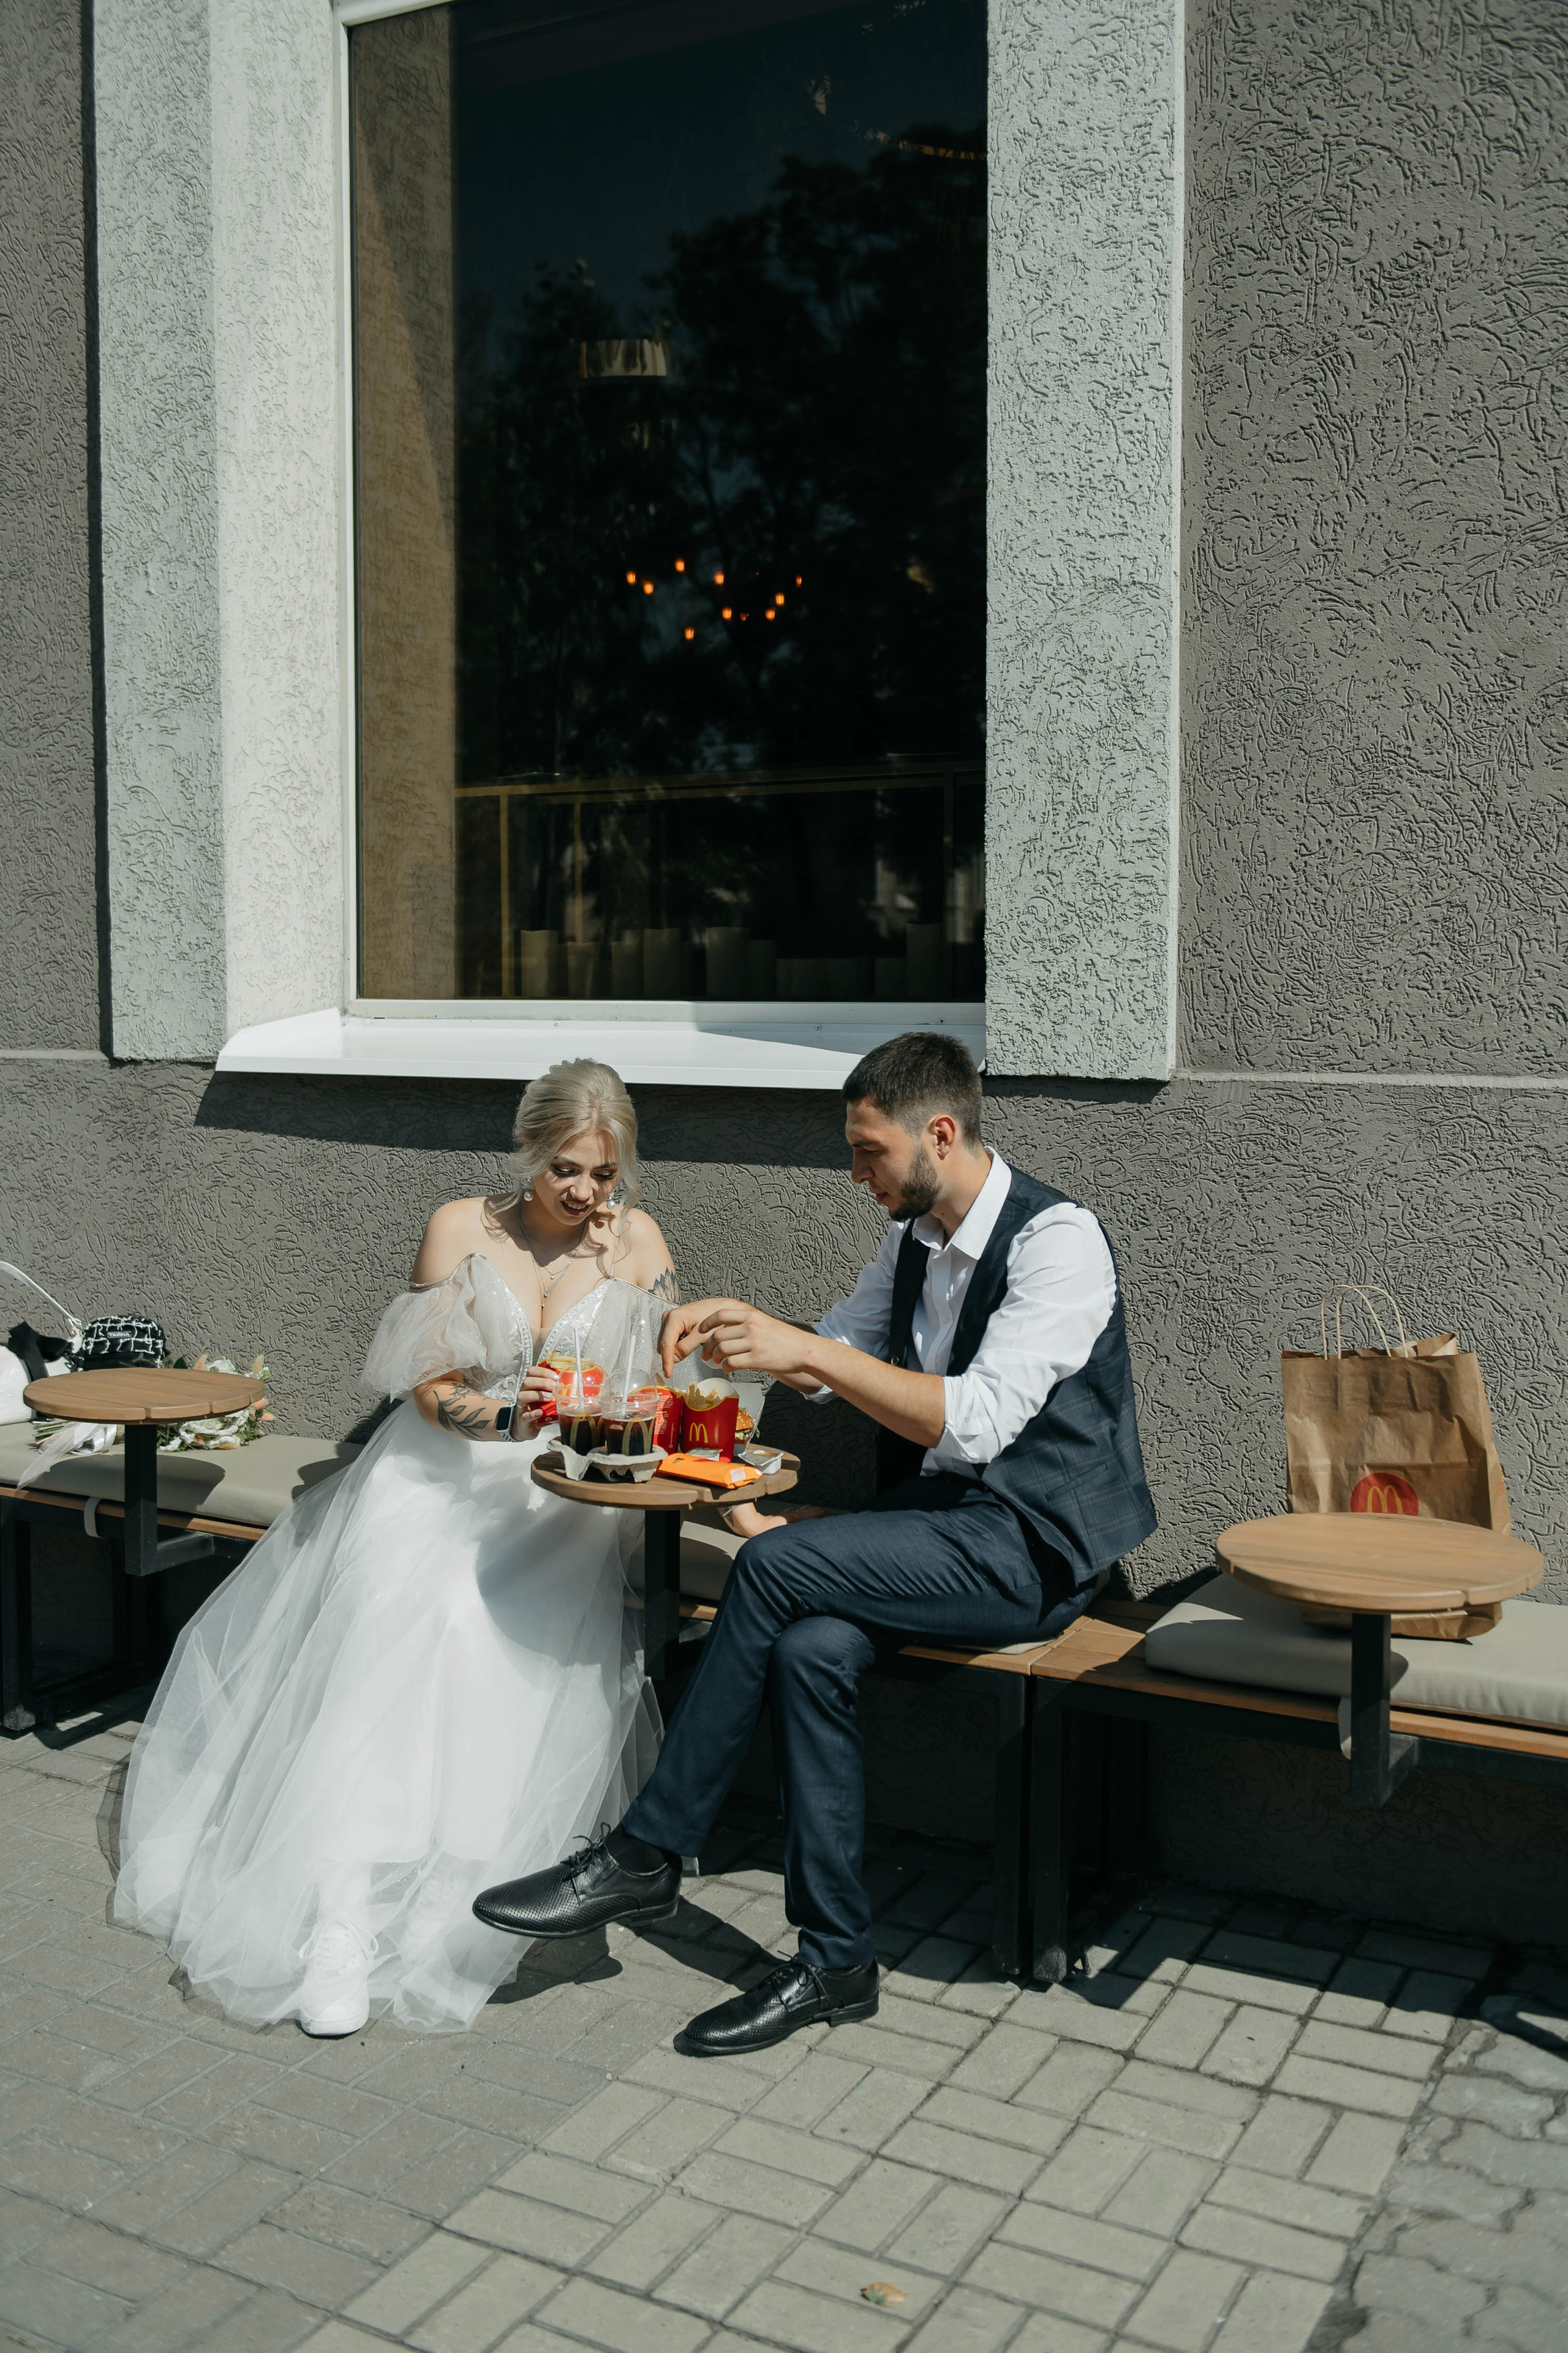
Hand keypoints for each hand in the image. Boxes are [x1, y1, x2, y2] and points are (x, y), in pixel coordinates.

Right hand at [514, 1362, 559, 1437]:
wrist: (527, 1427)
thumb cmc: (538, 1411)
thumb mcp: (547, 1400)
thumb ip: (556, 1393)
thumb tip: (574, 1388)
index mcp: (531, 1387)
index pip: (532, 1372)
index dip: (543, 1372)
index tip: (555, 1377)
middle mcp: (525, 1394)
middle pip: (527, 1382)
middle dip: (542, 1382)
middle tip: (554, 1387)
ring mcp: (522, 1407)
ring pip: (522, 1396)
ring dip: (537, 1395)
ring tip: (549, 1398)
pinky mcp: (523, 1419)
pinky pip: (525, 1415)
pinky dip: (532, 1414)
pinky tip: (540, 1412)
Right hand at [659, 1298, 747, 1376]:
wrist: (722, 1307)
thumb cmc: (715, 1316)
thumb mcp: (702, 1336)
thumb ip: (685, 1348)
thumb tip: (673, 1359)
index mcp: (674, 1318)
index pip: (666, 1344)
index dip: (666, 1361)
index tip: (668, 1373)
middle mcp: (669, 1317)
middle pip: (663, 1344)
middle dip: (670, 1355)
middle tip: (682, 1362)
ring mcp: (670, 1319)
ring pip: (666, 1342)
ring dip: (674, 1350)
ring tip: (688, 1351)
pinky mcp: (674, 1323)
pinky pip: (670, 1339)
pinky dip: (677, 1345)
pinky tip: (687, 1345)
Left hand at [696, 1303, 813, 1380]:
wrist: (804, 1349)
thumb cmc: (785, 1338)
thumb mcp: (765, 1322)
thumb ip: (746, 1322)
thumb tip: (725, 1328)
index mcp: (751, 1315)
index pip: (720, 1314)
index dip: (706, 1323)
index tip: (700, 1331)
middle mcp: (751, 1327)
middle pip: (717, 1335)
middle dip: (707, 1346)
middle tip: (706, 1354)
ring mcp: (754, 1343)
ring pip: (722, 1349)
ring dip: (715, 1358)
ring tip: (716, 1361)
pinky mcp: (757, 1359)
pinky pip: (732, 1363)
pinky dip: (726, 1367)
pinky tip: (728, 1368)